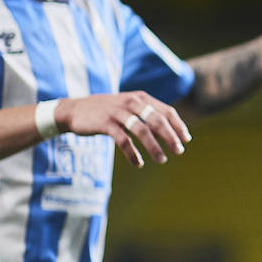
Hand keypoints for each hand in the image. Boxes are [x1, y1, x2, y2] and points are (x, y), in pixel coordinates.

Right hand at [56, 91, 190, 168]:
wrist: (74, 110)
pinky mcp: (105, 123)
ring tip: (162, 160)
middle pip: (158, 120)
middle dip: (171, 137)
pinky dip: (132, 153)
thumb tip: (168, 130)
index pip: (166, 111)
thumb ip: (146, 114)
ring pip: (142, 130)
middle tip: (179, 151)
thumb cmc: (106, 111)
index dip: (178, 125)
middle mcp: (132, 102)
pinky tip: (138, 163)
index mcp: (141, 98)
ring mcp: (118, 112)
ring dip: (154, 147)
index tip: (186, 139)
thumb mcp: (128, 106)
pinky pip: (123, 140)